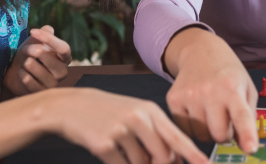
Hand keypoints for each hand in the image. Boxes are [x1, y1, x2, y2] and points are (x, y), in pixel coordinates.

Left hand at [3, 25, 71, 95]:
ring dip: (25, 64)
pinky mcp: (41, 93)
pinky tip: (22, 74)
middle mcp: (63, 71)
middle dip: (30, 49)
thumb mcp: (36, 41)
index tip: (33, 31)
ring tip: (25, 65)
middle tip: (25, 51)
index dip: (49, 39)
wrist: (15, 74)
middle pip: (44, 55)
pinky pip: (28, 80)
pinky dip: (21, 74)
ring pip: (33, 67)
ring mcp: (53, 84)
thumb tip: (47, 29)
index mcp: (65, 57)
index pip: (63, 48)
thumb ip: (44, 33)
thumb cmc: (29, 56)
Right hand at [52, 88, 209, 163]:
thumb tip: (175, 160)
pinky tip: (111, 151)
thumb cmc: (110, 112)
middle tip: (150, 160)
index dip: (193, 155)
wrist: (73, 106)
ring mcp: (121, 131)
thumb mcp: (137, 115)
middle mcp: (139, 119)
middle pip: (163, 157)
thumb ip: (158, 134)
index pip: (177, 138)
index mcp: (150, 111)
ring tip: (124, 149)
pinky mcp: (104, 144)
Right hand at [164, 28, 258, 152]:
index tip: (250, 149)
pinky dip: (193, 126)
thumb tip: (245, 146)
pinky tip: (197, 109)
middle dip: (224, 133)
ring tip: (211, 112)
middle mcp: (210, 91)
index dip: (246, 134)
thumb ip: (249, 116)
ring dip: (208, 130)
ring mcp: (189, 95)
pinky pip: (185, 130)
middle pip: (219, 135)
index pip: (241, 116)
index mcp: (232, 88)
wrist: (199, 51)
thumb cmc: (227, 73)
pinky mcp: (173, 99)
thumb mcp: (246, 87)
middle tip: (225, 118)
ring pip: (201, 136)